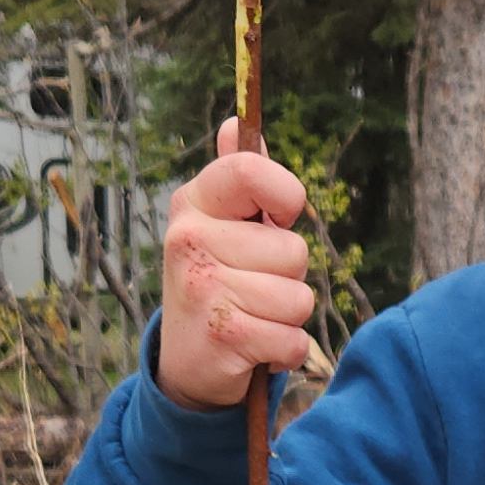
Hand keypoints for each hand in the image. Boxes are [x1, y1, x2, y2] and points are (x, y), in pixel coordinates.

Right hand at [158, 117, 316, 406]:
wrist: (186, 362)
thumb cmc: (218, 283)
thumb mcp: (221, 227)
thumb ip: (240, 179)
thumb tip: (235, 122)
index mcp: (193, 204)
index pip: (251, 170)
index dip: (286, 194)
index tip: (281, 215)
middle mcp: (189, 240)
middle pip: (294, 250)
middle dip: (288, 278)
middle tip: (251, 289)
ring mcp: (202, 287)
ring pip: (299, 298)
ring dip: (288, 318)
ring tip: (252, 318)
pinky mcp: (222, 335)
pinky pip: (294, 339)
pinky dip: (285, 352)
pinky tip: (255, 349)